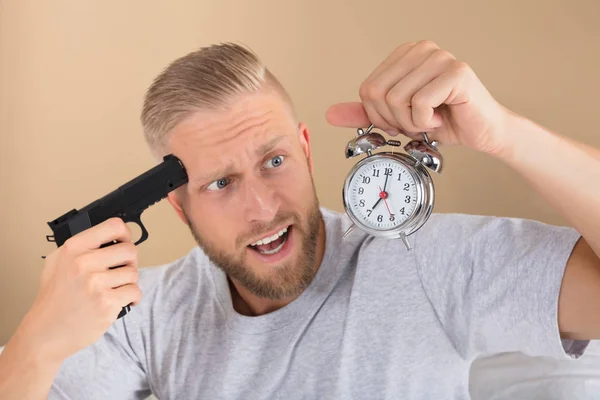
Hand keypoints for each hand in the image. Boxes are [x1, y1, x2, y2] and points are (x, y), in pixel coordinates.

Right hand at [16, 218, 141, 363]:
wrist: (45, 332)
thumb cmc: (53, 299)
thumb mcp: (56, 263)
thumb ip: (81, 247)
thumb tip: (109, 236)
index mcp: (73, 249)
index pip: (113, 226)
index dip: (125, 233)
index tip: (125, 241)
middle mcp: (84, 263)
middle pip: (130, 250)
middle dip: (130, 261)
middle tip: (121, 270)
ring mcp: (96, 284)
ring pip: (133, 273)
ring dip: (128, 282)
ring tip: (114, 289)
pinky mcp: (106, 303)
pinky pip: (135, 292)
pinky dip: (132, 298)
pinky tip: (120, 301)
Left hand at [326, 40, 513, 156]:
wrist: (481, 132)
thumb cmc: (443, 121)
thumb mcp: (396, 118)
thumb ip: (365, 113)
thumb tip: (331, 114)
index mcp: (405, 55)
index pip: (367, 88)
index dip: (379, 115)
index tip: (400, 122)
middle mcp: (422, 49)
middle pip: (378, 93)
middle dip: (394, 120)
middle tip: (416, 123)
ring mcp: (440, 58)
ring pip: (397, 100)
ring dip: (411, 123)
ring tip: (430, 121)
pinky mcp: (456, 72)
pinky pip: (420, 104)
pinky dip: (426, 122)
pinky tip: (440, 119)